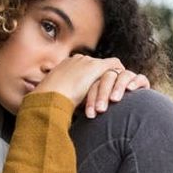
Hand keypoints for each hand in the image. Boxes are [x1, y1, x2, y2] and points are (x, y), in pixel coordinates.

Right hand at [34, 55, 149, 117]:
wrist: (49, 98)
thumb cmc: (46, 104)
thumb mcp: (54, 100)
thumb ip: (62, 100)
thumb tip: (63, 111)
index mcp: (63, 68)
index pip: (81, 68)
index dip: (91, 79)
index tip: (97, 89)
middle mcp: (75, 61)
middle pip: (95, 64)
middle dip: (104, 76)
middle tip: (114, 87)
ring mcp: (86, 62)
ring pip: (106, 65)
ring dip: (114, 77)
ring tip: (121, 88)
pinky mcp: (95, 67)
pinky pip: (114, 65)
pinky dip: (121, 73)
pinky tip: (125, 83)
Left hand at [83, 67, 150, 118]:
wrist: (135, 127)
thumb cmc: (109, 123)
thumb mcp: (99, 116)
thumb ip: (92, 111)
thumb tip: (78, 116)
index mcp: (101, 83)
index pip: (94, 85)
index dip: (91, 100)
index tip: (91, 115)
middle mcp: (115, 79)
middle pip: (108, 78)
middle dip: (103, 94)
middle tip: (101, 109)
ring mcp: (129, 79)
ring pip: (123, 76)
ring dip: (118, 87)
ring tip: (114, 99)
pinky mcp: (142, 83)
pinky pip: (140, 78)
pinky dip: (135, 82)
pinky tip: (130, 89)